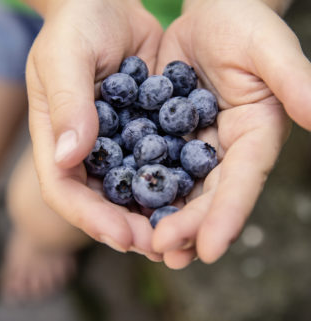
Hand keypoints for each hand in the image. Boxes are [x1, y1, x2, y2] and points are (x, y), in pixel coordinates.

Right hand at [26, 0, 162, 257]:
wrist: (109, 6)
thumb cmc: (79, 24)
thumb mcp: (65, 55)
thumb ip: (67, 103)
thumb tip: (69, 155)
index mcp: (58, 139)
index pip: (66, 190)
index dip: (92, 217)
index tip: (123, 236)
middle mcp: (88, 151)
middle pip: (102, 202)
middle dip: (127, 228)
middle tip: (158, 247)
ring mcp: (118, 145)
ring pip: (133, 191)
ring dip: (154, 216)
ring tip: (179, 235)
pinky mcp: (146, 134)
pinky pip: (160, 165)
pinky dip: (174, 185)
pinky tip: (193, 199)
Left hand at [152, 0, 310, 267]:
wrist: (210, 12)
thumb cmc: (243, 23)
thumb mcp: (269, 49)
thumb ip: (295, 81)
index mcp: (253, 136)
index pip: (242, 183)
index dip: (227, 216)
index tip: (210, 249)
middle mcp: (225, 149)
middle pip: (208, 195)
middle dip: (188, 226)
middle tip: (165, 252)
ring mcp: (195, 145)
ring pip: (180, 188)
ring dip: (164, 217)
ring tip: (146, 244)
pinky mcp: (169, 134)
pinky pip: (154, 164)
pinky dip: (141, 186)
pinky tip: (125, 204)